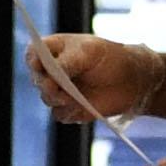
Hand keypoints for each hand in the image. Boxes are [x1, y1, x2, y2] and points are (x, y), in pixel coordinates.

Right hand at [27, 35, 165, 124]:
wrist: (132, 80)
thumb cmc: (110, 58)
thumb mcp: (89, 52)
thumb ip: (67, 62)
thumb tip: (50, 76)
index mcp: (54, 51)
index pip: (33, 54)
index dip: (33, 60)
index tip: (38, 65)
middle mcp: (53, 72)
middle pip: (36, 79)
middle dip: (45, 83)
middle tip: (55, 86)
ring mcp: (60, 91)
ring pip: (46, 98)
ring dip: (57, 98)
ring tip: (73, 96)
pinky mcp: (69, 109)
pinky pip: (59, 114)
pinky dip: (68, 111)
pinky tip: (81, 105)